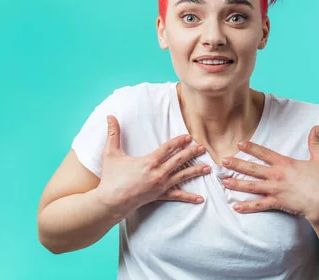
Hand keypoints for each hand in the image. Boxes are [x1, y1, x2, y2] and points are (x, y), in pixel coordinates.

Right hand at [95, 115, 210, 218]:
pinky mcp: (159, 196)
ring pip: (182, 176)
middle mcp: (158, 173)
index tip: (188, 137)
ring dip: (195, 171)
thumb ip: (112, 134)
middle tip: (203, 147)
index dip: (179, 141)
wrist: (110, 202)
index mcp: (149, 162)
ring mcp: (160, 185)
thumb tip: (110, 116)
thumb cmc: (111, 178)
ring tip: (207, 168)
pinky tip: (200, 198)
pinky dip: (189, 197)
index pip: (168, 148)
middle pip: (179, 160)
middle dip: (192, 153)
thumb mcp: (110, 153)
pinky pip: (177, 196)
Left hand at [221, 126, 318, 221]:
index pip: (264, 153)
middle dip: (237, 164)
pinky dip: (247, 206)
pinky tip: (235, 206)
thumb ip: (315, 142)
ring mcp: (275, 190)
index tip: (239, 143)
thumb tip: (316, 127)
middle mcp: (276, 175)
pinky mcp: (277, 203)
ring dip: (237, 183)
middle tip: (223, 161)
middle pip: (252, 168)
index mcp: (285, 163)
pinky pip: (259, 205)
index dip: (251, 147)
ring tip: (224, 181)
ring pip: (252, 186)